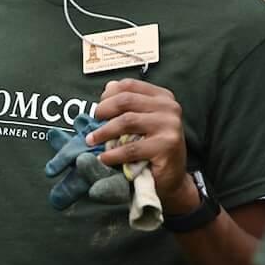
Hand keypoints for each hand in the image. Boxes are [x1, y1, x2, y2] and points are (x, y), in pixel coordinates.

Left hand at [86, 79, 197, 210]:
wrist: (172, 179)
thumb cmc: (152, 147)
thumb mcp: (141, 120)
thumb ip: (127, 103)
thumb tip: (108, 86)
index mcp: (162, 97)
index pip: (129, 85)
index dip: (108, 94)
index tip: (99, 108)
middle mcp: (169, 107)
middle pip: (125, 100)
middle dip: (103, 110)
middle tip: (94, 123)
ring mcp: (170, 125)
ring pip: (126, 121)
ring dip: (103, 132)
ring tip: (92, 141)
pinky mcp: (167, 146)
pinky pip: (131, 148)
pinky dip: (113, 154)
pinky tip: (104, 158)